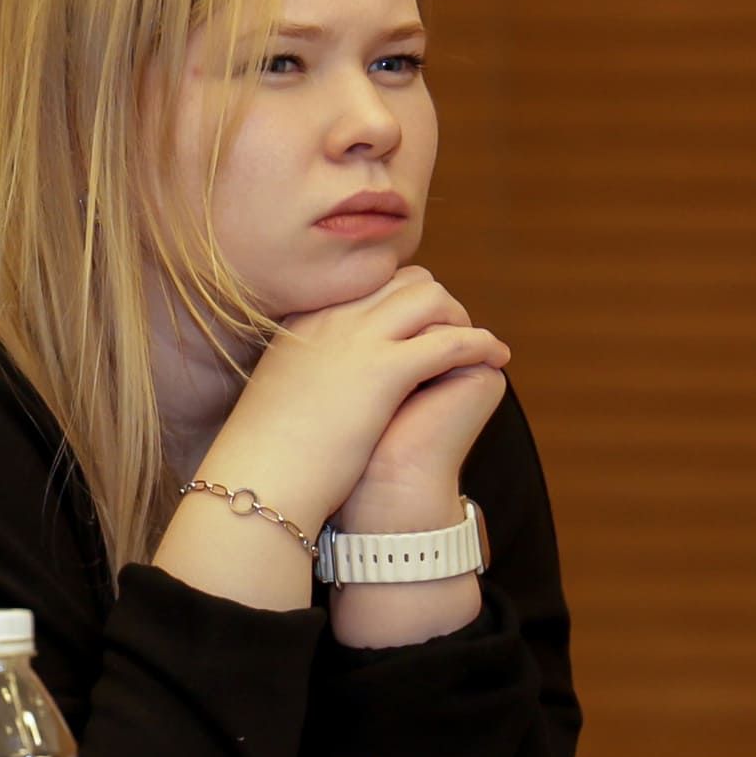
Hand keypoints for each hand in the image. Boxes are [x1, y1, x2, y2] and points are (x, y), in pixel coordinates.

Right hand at [204, 266, 509, 531]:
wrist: (258, 475)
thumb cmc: (263, 451)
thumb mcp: (277, 393)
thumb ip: (302, 373)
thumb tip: (316, 385)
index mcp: (305, 321)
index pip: (367, 284)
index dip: (401, 297)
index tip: (419, 320)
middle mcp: (333, 318)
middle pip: (404, 281)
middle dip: (437, 301)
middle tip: (453, 331)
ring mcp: (358, 339)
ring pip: (431, 298)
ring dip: (460, 317)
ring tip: (476, 344)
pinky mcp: (385, 370)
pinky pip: (451, 341)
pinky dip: (481, 343)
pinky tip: (497, 357)